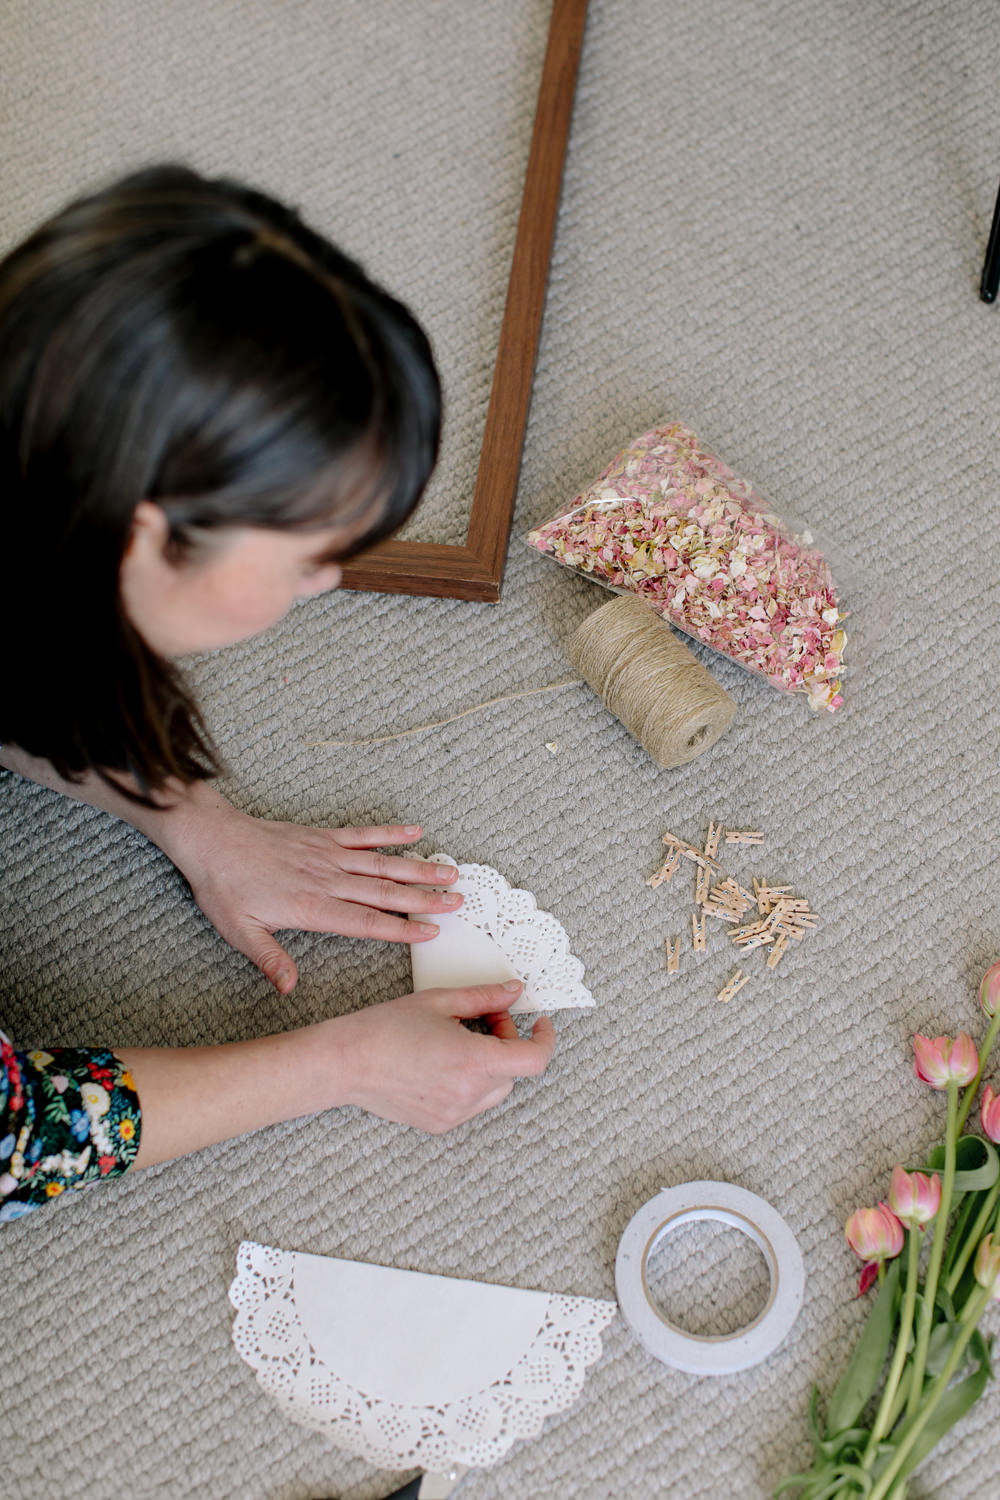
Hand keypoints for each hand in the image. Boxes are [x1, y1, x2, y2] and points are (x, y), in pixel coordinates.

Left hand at [161, 792, 463, 992]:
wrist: (211, 839)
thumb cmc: (224, 887)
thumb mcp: (239, 932)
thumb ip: (270, 959)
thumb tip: (289, 989)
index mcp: (311, 907)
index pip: (365, 921)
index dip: (400, 929)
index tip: (431, 932)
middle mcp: (327, 879)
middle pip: (384, 892)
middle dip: (424, 899)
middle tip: (457, 902)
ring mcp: (327, 854)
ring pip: (381, 863)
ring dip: (417, 868)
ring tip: (449, 872)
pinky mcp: (322, 837)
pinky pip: (362, 835)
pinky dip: (390, 833)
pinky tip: (415, 832)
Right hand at [329, 981, 556, 1132]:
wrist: (344, 1063)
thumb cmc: (385, 1028)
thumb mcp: (439, 1002)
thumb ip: (484, 997)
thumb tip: (513, 992)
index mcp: (472, 1062)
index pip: (533, 1060)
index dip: (545, 1039)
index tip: (539, 1024)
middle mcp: (467, 1094)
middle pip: (514, 1071)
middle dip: (507, 1041)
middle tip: (483, 1018)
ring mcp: (454, 1114)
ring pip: (496, 1089)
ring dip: (491, 1064)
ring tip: (460, 1039)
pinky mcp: (440, 1124)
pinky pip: (472, 1103)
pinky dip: (471, 1082)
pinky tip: (443, 1062)